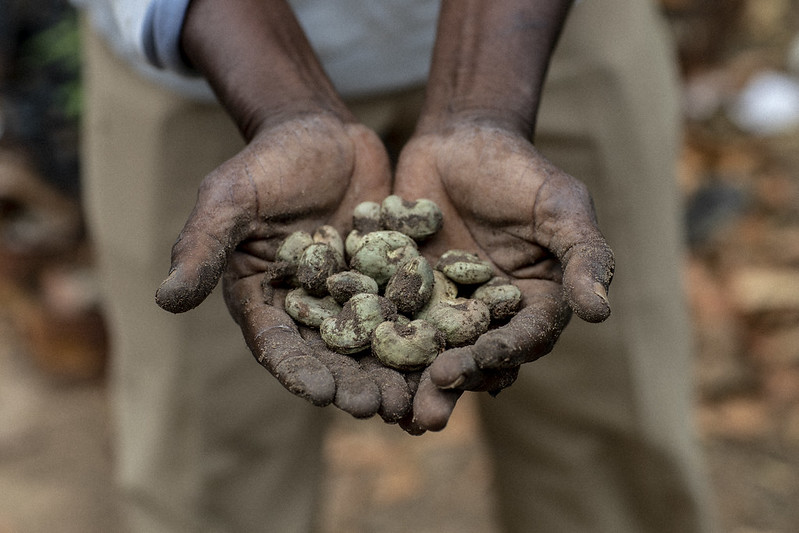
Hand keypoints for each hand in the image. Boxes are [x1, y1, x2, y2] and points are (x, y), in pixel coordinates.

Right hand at [155, 113, 414, 420]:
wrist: (321, 131)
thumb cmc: (267, 162)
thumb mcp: (230, 197)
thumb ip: (202, 246)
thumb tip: (165, 300)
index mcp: (263, 298)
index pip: (278, 345)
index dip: (299, 372)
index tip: (323, 394)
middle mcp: (307, 307)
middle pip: (330, 355)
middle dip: (352, 383)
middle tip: (377, 408)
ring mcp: (351, 296)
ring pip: (372, 344)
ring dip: (390, 373)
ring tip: (414, 399)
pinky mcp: (386, 280)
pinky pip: (406, 311)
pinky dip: (422, 335)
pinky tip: (445, 355)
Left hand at [392, 119, 614, 430]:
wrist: (461, 141)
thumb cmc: (520, 170)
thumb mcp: (560, 206)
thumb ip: (583, 254)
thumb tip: (601, 312)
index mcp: (533, 303)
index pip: (523, 337)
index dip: (502, 353)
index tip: (478, 363)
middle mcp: (489, 315)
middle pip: (474, 357)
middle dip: (453, 383)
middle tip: (429, 413)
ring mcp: (444, 308)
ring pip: (430, 350)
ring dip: (412, 381)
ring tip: (392, 410)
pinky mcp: (405, 294)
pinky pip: (388, 320)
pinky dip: (373, 341)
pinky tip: (352, 362)